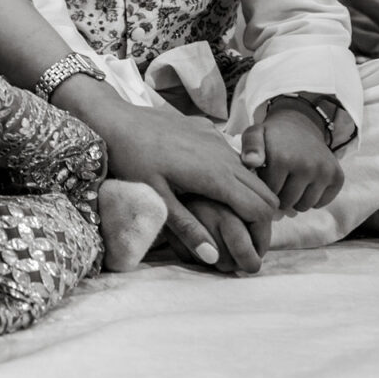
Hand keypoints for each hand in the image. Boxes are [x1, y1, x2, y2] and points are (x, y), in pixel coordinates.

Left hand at [56, 80, 278, 266]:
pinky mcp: (207, 131)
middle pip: (264, 193)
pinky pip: (232, 158)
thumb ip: (187, 228)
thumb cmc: (131, 160)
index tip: (250, 252)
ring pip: (249, 174)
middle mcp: (223, 155)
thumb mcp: (156, 198)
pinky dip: (233, 177)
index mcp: (215, 175)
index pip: (260, 210)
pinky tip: (210, 189)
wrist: (114, 119)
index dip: (260, 234)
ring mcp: (216, 140)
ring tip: (230, 219)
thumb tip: (213, 258)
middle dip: (260, 219)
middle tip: (245, 240)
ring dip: (247, 197)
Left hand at [242, 103, 343, 214]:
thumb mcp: (255, 134)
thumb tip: (251, 162)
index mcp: (283, 158)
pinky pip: (321, 203)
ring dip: (295, 200)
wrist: (301, 125)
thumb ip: (250, 147)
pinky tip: (304, 185)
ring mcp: (325, 173)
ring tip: (290, 184)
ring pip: (304, 206)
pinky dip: (312, 199)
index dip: (265, 188)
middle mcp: (307, 166)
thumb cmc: (274, 135)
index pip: (270, 193)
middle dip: (279, 196)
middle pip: (287, 201)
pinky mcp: (337, 178)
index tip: (265, 178)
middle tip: (278, 182)